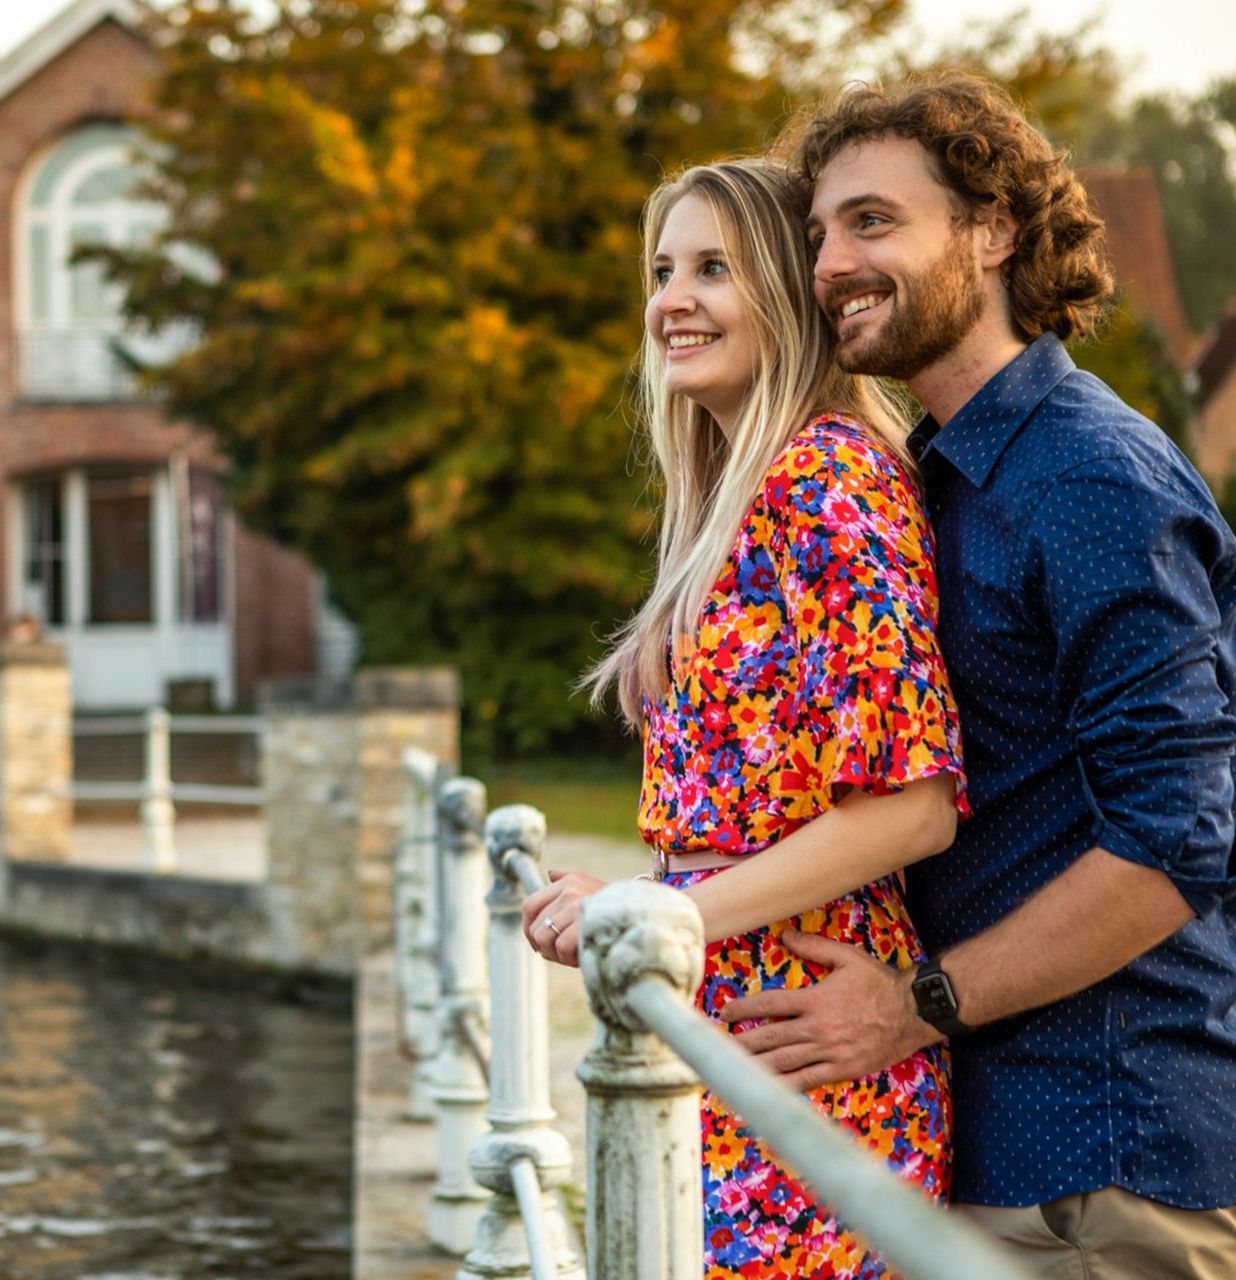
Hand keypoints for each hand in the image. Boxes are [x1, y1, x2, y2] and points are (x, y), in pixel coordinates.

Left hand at [521, 869, 607, 967]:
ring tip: (578, 951)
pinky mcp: (582, 922)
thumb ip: (568, 880)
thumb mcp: (592, 887)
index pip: (529, 906)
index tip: (540, 944)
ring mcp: (575, 904)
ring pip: (545, 940)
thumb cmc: (616, 907)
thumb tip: (549, 873)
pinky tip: (584, 954)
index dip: (530, 929)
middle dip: (547, 947)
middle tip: (567, 951)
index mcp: (567, 881)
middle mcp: (568, 889)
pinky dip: (570, 958)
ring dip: (559, 954)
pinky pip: (560, 948)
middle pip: (536, 928)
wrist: (646, 914)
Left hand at [719, 930, 936, 1087]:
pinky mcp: (841, 1071)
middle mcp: (818, 1028)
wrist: (914, 1012)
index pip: (771, 1005)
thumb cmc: (879, 982)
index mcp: (816, 1000)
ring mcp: (829, 1053)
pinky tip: (767, 1095)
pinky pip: (807, 1082)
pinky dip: (784, 1089)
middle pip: (770, 1038)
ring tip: (730, 1073)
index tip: (725, 1013)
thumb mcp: (848, 957)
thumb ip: (815, 946)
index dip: (744, 1009)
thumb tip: (785, 935)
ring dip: (755, 1069)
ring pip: (784, 1064)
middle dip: (740, 1044)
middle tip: (715, 1048)